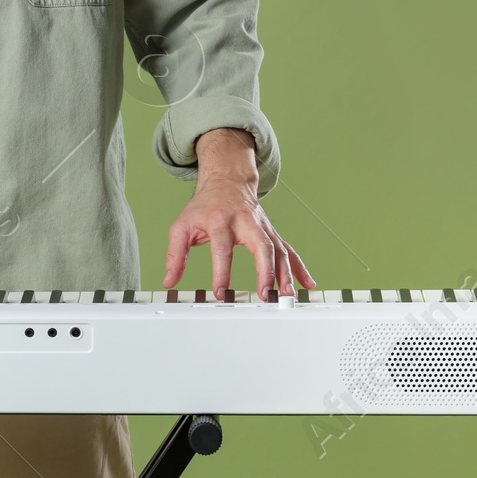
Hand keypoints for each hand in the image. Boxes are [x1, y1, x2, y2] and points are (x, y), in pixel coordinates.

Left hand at [162, 128, 314, 299]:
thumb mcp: (182, 226)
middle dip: (265, 271)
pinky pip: (288, 250)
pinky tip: (307, 283)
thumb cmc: (204, 206)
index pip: (222, 248)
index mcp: (221, 220)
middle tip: (264, 294)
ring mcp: (262, 227)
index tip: (220, 292)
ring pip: (279, 249)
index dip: (222, 271)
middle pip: (261, 245)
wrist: (226, 182)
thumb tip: (169, 281)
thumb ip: (175, 254)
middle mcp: (246, 222)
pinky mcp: (271, 233)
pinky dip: (299, 268)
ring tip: (287, 295)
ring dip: (286, 273)